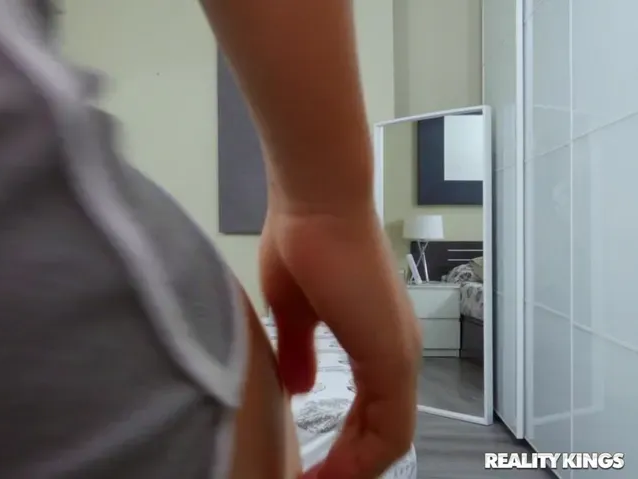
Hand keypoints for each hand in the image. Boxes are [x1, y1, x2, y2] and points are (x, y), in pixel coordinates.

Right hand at [260, 208, 419, 478]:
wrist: (315, 202)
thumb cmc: (303, 242)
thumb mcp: (293, 311)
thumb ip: (299, 351)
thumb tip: (298, 386)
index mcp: (374, 341)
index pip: (372, 416)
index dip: (346, 450)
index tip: (310, 471)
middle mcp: (396, 352)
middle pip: (384, 434)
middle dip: (350, 468)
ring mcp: (398, 354)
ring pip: (390, 437)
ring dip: (355, 469)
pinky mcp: (391, 354)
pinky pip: (388, 428)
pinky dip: (362, 459)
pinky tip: (331, 475)